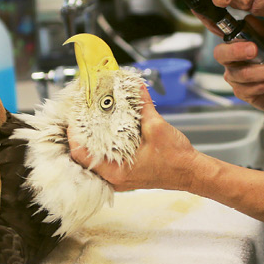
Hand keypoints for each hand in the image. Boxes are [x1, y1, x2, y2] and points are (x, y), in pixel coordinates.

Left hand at [68, 87, 197, 191]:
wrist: (191, 172)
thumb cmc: (176, 159)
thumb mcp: (156, 127)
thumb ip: (143, 105)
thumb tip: (135, 85)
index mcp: (117, 172)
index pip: (82, 155)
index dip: (73, 135)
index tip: (72, 118)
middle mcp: (114, 177)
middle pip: (85, 156)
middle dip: (80, 134)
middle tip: (79, 114)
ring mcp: (118, 177)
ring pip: (94, 158)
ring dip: (90, 139)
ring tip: (87, 120)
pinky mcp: (125, 172)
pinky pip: (105, 159)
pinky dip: (102, 144)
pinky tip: (103, 130)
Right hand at [214, 16, 263, 119]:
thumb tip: (250, 19)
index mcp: (237, 45)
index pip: (225, 37)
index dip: (228, 36)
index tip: (248, 41)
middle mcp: (231, 62)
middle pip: (222, 55)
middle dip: (237, 51)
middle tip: (254, 50)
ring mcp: (235, 79)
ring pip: (245, 74)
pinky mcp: (243, 94)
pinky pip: (256, 88)